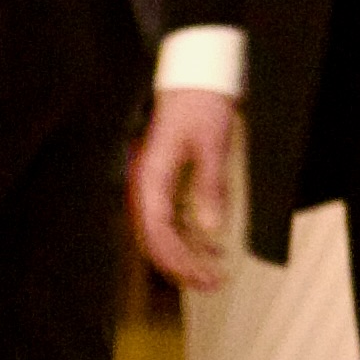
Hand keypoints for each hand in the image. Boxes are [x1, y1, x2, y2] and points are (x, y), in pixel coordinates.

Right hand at [132, 89, 242, 293]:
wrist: (195, 75)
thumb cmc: (199, 105)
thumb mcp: (211, 146)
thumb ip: (209, 188)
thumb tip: (210, 228)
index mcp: (150, 179)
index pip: (158, 233)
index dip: (178, 259)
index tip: (202, 276)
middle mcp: (146, 186)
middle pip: (156, 238)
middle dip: (182, 265)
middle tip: (211, 283)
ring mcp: (154, 184)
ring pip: (164, 231)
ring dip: (186, 253)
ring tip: (214, 272)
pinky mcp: (166, 180)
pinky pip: (172, 216)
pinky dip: (190, 234)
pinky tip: (211, 245)